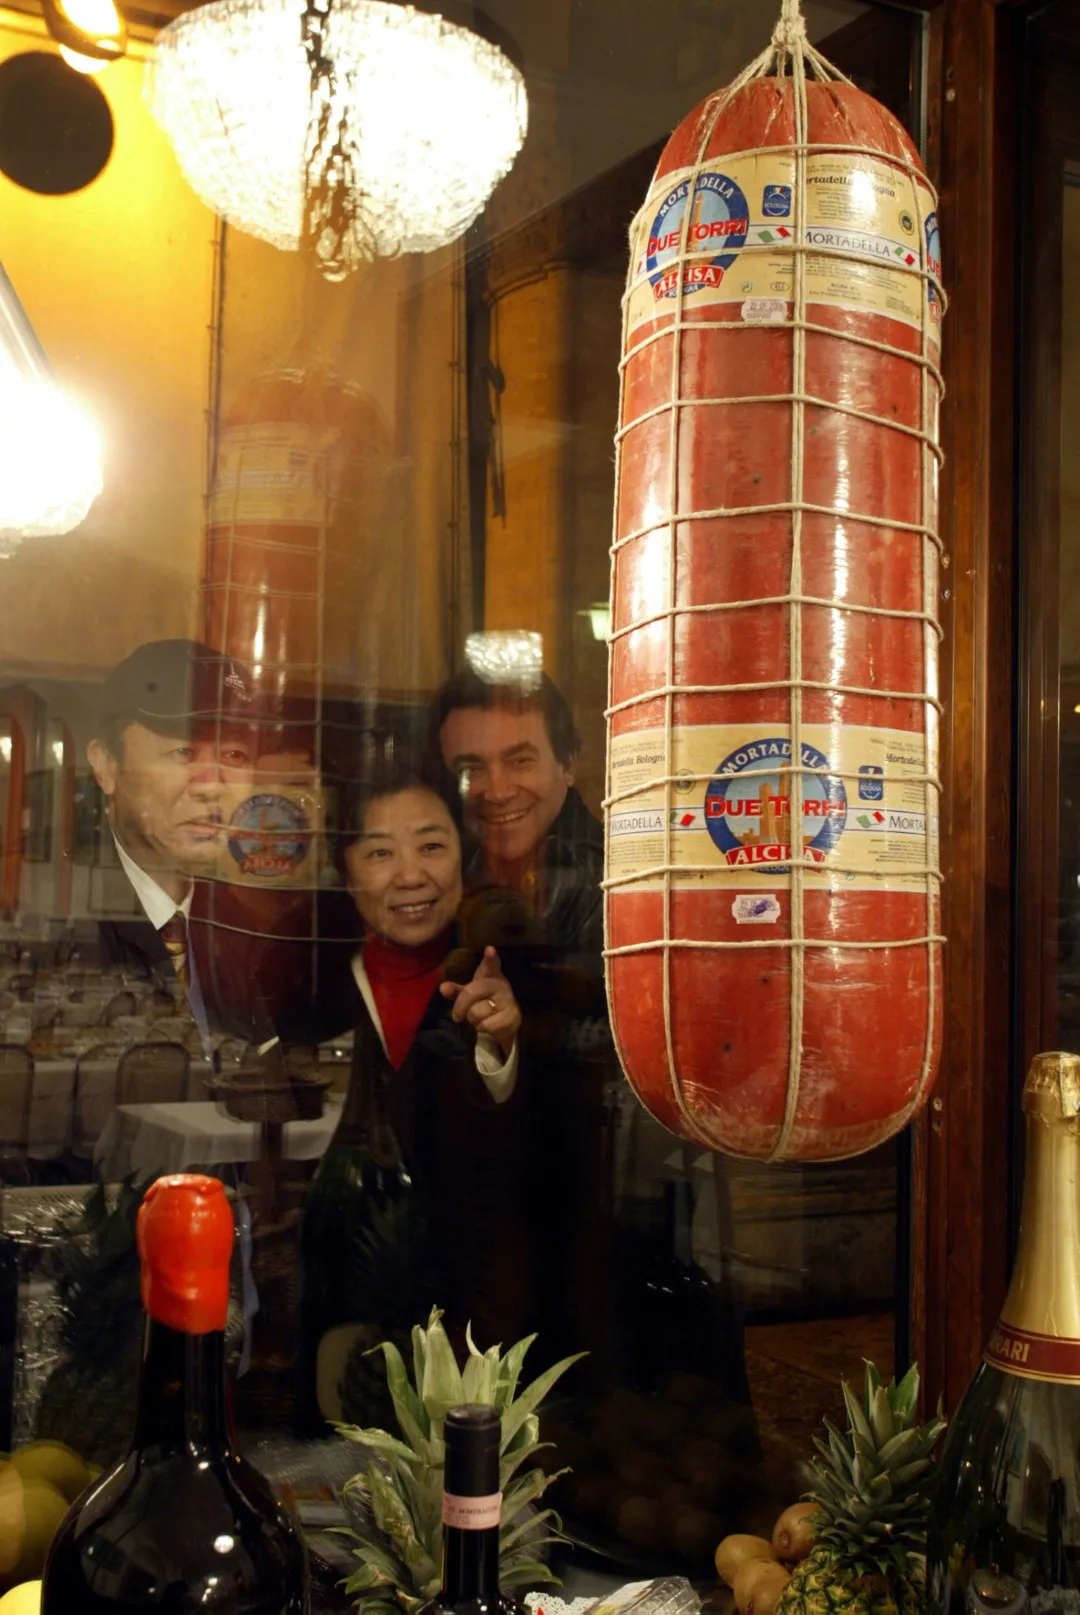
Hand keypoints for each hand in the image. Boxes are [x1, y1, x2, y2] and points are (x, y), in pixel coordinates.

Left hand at [439, 945, 520, 1059]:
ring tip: (480, 1018)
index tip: (489, 949)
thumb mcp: (469, 995)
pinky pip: (485, 1025)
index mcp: (491, 975)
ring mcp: (508, 1001)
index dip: (490, 958)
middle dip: (460, 1006)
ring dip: (473, 1020)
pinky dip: (481, 1029)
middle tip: (458, 1015)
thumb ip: (456, 991)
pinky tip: (488, 1025)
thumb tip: (443, 988)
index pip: (491, 964)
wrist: (505, 1023)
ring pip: (476, 1012)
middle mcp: (501, 985)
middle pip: (471, 992)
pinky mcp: (512, 1017)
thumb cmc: (484, 1003)